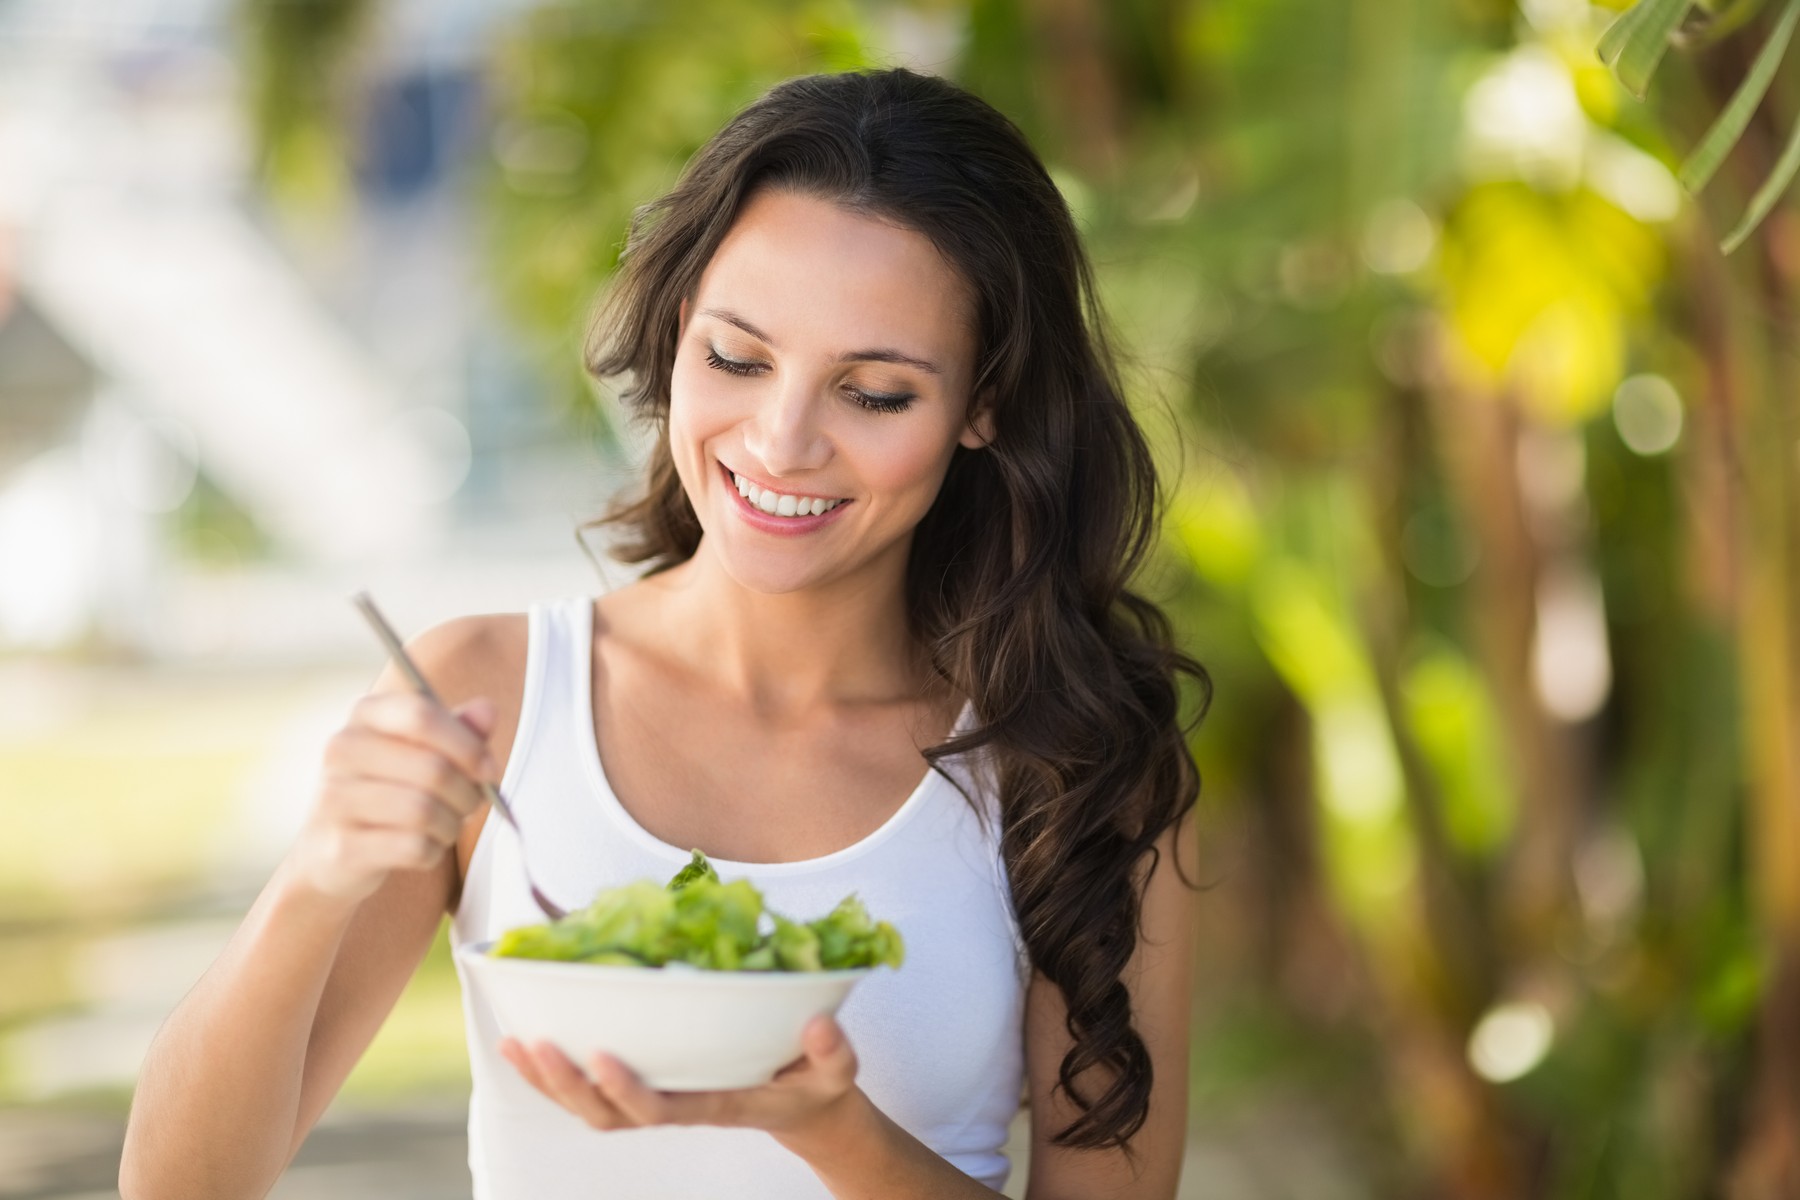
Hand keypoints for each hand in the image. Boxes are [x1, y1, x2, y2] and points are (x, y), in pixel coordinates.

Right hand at [291, 690, 499, 904]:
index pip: (422, 715)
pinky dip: (433, 851)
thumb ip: (460, 730)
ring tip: (446, 826)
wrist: (332, 851)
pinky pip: (413, 847)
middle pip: (433, 768)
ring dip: (451, 825)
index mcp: (366, 715)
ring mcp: (334, 798)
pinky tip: (424, 847)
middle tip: (469, 805)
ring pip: (424, 810)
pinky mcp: (341, 846)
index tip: (489, 770)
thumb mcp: (425, 751)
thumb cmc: (391, 790)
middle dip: (467, 794)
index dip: (467, 744)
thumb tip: (487, 711)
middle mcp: (342, 750)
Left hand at [498, 1013, 859, 1136]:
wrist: (805, 1108)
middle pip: (607, 1115)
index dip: (626, 1089)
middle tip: (534, 1043)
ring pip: (590, 1108)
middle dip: (567, 1085)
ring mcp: (660, 1099)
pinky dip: (556, 1072)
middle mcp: (678, 1106)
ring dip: (549, 1081)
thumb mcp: (837, 1071)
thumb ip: (832, 1051)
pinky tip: (527, 1041)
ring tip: (514, 1043)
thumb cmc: (818, 1085)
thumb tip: (818, 1024)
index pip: (662, 1108)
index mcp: (717, 1104)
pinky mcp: (651, 1087)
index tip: (599, 1054)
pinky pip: (592, 1092)